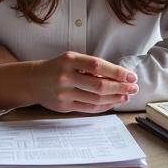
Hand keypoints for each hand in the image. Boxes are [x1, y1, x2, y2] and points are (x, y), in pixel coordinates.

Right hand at [0, 50, 138, 114]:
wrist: (33, 80)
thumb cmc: (58, 67)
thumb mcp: (72, 59)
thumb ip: (92, 67)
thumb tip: (119, 77)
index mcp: (69, 60)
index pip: (98, 66)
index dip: (117, 72)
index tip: (131, 76)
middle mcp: (65, 77)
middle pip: (99, 86)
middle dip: (120, 87)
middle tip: (134, 87)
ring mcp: (63, 93)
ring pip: (95, 99)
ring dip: (115, 98)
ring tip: (126, 95)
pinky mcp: (64, 107)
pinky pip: (89, 109)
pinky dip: (104, 106)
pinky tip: (113, 102)